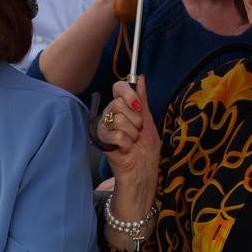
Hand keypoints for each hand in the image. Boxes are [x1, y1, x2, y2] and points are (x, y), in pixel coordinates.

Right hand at [99, 78, 159, 219]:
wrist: (143, 174)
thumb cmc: (146, 150)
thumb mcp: (149, 122)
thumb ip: (142, 100)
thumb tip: (140, 78)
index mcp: (122, 108)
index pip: (118, 88)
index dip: (128, 93)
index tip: (138, 105)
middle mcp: (110, 116)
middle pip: (119, 104)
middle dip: (136, 120)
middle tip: (138, 132)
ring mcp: (105, 129)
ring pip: (119, 119)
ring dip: (132, 134)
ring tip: (132, 143)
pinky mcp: (102, 142)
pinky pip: (116, 135)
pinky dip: (127, 144)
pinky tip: (127, 150)